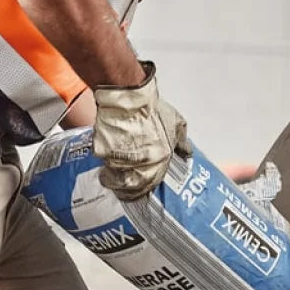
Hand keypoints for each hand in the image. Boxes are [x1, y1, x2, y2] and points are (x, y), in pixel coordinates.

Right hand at [92, 62, 191, 200]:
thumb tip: (187, 154)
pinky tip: (105, 159)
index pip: (150, 184)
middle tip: (121, 189)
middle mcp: (140, 163)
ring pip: (114, 178)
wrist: (129, 97)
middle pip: (130, 187)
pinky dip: (103, 163)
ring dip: (112, 178)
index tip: (138, 192)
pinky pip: (102, 163)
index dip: (143, 190)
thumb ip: (182, 142)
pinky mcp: (103, 152)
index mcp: (159, 159)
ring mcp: (120, 159)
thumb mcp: (176, 124)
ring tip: (110, 175)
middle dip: (125, 190)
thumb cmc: (151, 109)